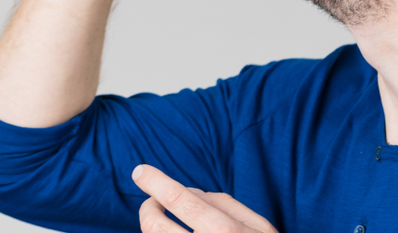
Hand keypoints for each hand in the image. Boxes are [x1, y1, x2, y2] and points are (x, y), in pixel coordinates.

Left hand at [132, 164, 278, 232]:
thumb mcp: (258, 227)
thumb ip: (224, 204)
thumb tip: (187, 191)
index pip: (180, 201)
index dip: (156, 182)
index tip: (139, 171)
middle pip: (154, 226)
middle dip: (146, 207)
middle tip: (151, 202)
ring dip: (152, 229)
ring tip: (163, 222)